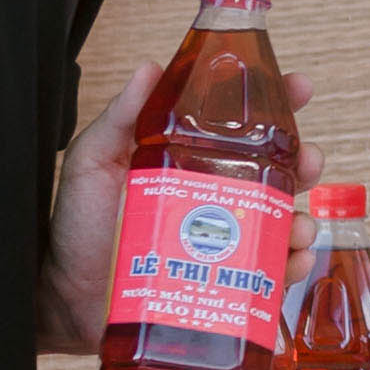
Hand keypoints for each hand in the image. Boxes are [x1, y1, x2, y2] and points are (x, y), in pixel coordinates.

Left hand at [45, 65, 319, 351]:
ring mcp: (221, 243)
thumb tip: (150, 70)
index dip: (277, 104)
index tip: (299, 88)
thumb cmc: (74, 229)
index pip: (242, 127)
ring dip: (301, 219)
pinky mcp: (223, 283)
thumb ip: (120, 118)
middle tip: (308, 160)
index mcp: (190, 162)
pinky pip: (270, 274)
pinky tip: (291, 260)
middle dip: (305, 162)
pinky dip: (291, 266)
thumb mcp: (93, 162)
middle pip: (277, 173)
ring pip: (282, 223)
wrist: (62, 299)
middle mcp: (213, 199)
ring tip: (296, 224)